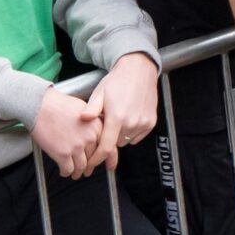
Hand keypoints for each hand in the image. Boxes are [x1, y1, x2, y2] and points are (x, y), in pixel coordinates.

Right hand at [32, 89, 105, 180]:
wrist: (39, 106)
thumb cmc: (57, 105)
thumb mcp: (84, 109)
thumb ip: (93, 123)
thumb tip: (95, 135)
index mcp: (97, 126)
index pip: (109, 147)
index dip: (109, 159)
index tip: (109, 165)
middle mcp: (90, 137)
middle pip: (94, 159)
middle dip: (90, 166)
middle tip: (87, 170)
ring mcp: (77, 146)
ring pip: (81, 167)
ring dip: (78, 172)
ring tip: (75, 173)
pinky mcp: (63, 153)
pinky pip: (68, 169)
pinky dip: (66, 172)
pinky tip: (63, 171)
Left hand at [82, 52, 159, 173]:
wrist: (139, 70)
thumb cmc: (117, 81)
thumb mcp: (99, 93)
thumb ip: (91, 109)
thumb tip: (82, 118)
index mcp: (116, 117)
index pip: (106, 147)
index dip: (97, 158)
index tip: (91, 164)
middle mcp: (131, 123)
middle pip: (115, 143)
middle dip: (108, 139)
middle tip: (106, 124)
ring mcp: (143, 123)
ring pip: (126, 140)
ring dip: (120, 134)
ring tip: (118, 117)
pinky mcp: (151, 122)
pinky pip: (137, 136)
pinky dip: (131, 131)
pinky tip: (128, 116)